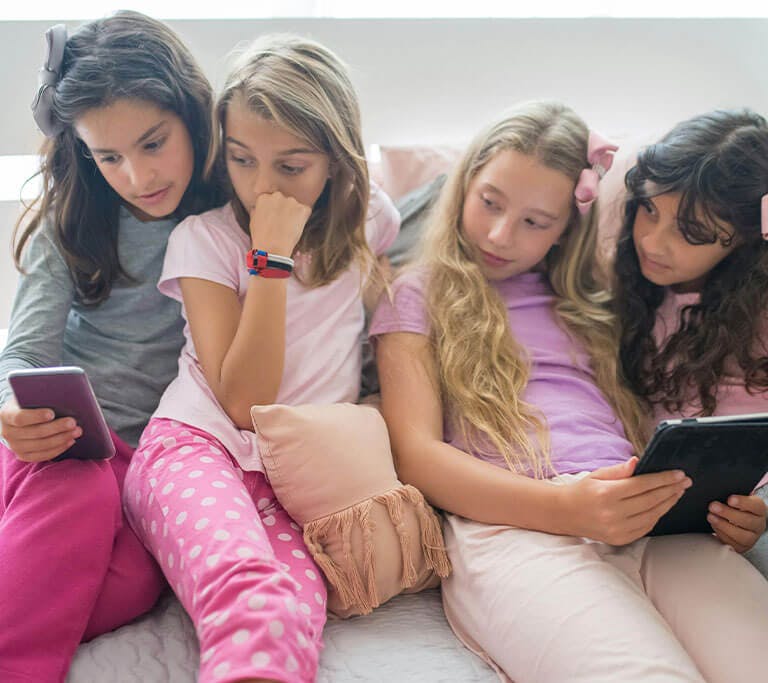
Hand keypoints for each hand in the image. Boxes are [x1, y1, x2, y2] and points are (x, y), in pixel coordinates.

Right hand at [0, 398, 80, 461]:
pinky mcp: (23, 455)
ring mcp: (14, 446)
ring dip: (61, 439)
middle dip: (56, 428)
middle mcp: (7, 432)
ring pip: (40, 446)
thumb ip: (40, 396)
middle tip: (73, 422)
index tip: (52, 413)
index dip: (36, 416)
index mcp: (6, 415)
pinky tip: (70, 441)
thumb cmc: (29, 402)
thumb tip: (61, 392)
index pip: (20, 418)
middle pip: (34, 433)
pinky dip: (58, 449)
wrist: (19, 417)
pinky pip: (42, 456)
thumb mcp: (30, 396)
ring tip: (76, 431)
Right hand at [248, 191, 310, 256]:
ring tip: (289, 228)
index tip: (275, 219)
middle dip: (285, 210)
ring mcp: (290, 201)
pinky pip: (306, 211)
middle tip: (283, 224)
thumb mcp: (253, 221)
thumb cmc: (261, 238)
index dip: (275, 210)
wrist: (272, 248)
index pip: (272, 199)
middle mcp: (277, 196)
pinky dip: (303, 219)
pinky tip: (296, 228)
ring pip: (295, 206)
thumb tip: (258, 208)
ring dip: (294, 214)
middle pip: (284, 201)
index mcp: (264, 197)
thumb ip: (257, 210)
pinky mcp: (302, 209)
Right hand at [563, 457, 691, 545]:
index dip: (663, 479)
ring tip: (678, 492)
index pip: (642, 485)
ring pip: (652, 515)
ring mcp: (618, 529)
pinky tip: (664, 505)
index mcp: (606, 494)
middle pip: (651, 500)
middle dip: (671, 489)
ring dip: (669, 502)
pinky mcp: (621, 539)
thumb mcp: (597, 475)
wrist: (564, 514)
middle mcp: (613, 513)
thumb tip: (638, 462)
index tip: (678, 474)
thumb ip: (619, 470)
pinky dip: (658, 515)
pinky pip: (646, 527)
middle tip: (685, 481)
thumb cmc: (582, 491)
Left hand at [708, 494, 766, 552]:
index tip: (729, 499)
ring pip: (741, 535)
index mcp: (759, 510)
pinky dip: (721, 534)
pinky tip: (713, 526)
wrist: (735, 520)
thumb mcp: (736, 498)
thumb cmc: (735, 506)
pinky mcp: (742, 547)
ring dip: (723, 525)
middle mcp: (758, 524)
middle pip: (747, 521)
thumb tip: (716, 490)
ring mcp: (752, 537)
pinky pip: (733, 543)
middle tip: (713, 506)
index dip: (743, 502)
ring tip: (710, 516)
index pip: (756, 506)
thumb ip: (730, 493)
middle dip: (728, 513)